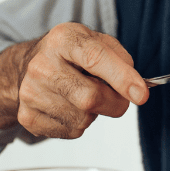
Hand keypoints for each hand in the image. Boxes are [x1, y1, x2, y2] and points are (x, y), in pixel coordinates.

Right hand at [15, 23, 148, 138]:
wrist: (29, 65)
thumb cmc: (71, 53)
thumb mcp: (97, 41)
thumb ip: (121, 60)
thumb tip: (135, 88)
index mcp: (63, 38)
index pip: (96, 58)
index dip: (122, 78)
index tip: (141, 94)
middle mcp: (42, 65)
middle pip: (90, 98)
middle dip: (115, 102)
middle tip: (120, 97)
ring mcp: (31, 93)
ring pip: (83, 118)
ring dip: (96, 112)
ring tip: (85, 94)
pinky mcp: (28, 118)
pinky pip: (72, 132)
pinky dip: (81, 123)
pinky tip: (71, 106)